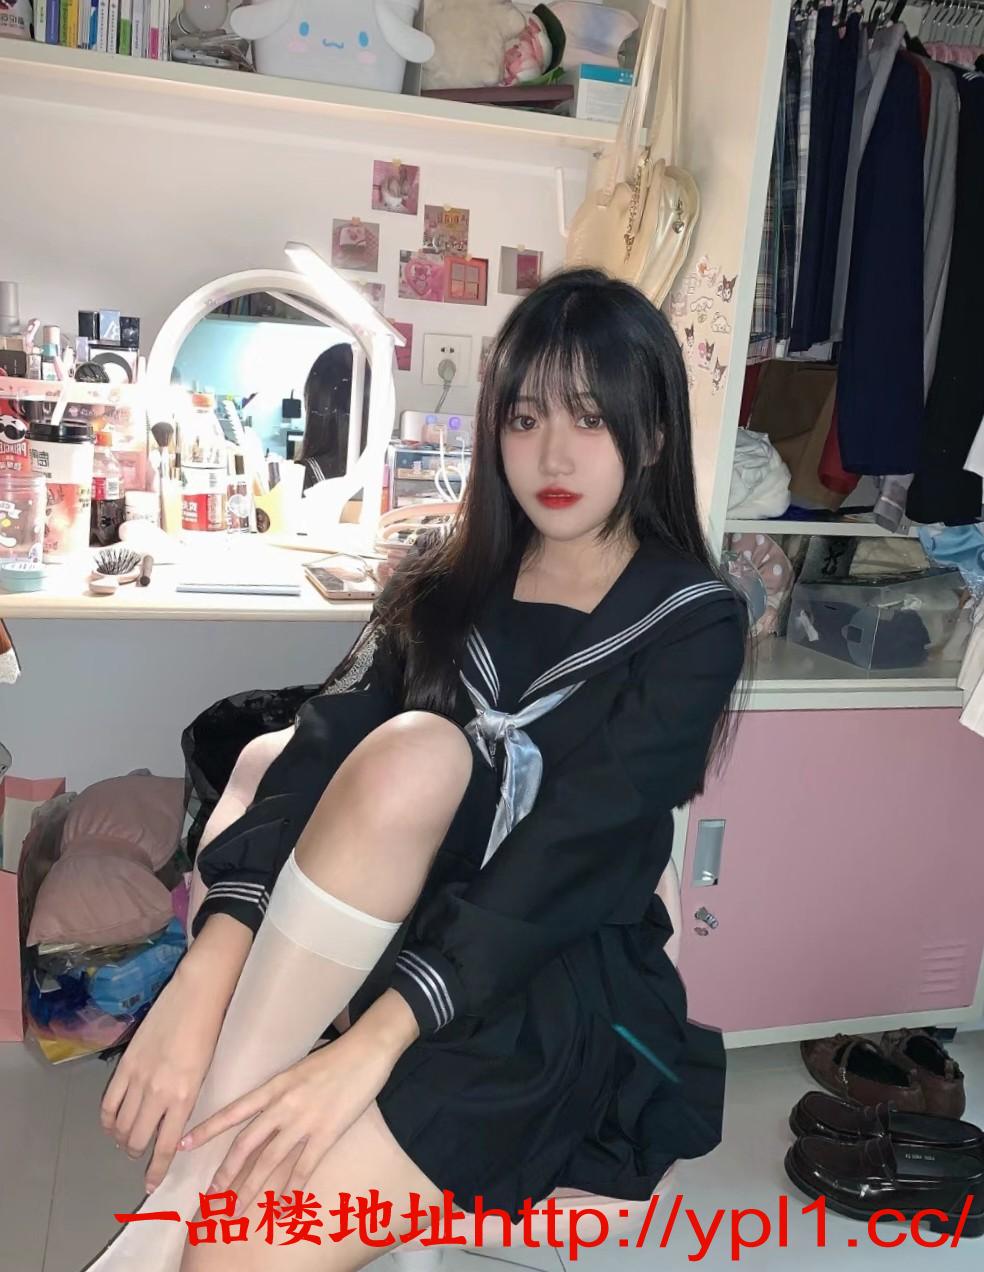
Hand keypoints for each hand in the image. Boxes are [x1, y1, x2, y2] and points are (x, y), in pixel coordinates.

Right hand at [100, 915, 251, 1190]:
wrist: (197, 994)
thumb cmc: (210, 1031)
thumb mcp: (205, 1072)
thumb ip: (186, 1099)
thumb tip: (173, 1123)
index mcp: (185, 1097)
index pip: (166, 1146)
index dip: (156, 1169)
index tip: (151, 1184)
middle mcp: (159, 1093)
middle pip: (137, 1139)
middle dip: (137, 1152)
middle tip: (140, 1151)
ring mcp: (139, 1079)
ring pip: (120, 1126)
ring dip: (122, 1138)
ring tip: (127, 1138)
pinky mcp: (125, 1064)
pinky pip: (108, 1103)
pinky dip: (107, 1120)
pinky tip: (112, 1123)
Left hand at [178, 1028, 393, 1214]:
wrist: (366, 1049)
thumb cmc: (335, 1055)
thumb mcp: (299, 1067)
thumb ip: (282, 1089)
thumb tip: (269, 1108)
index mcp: (274, 1086)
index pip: (232, 1111)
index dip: (206, 1129)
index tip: (183, 1143)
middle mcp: (282, 1105)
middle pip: (245, 1144)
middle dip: (226, 1173)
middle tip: (212, 1195)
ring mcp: (304, 1121)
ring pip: (268, 1162)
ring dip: (251, 1189)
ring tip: (237, 1210)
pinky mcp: (326, 1133)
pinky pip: (303, 1169)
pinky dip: (292, 1191)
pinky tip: (284, 1208)